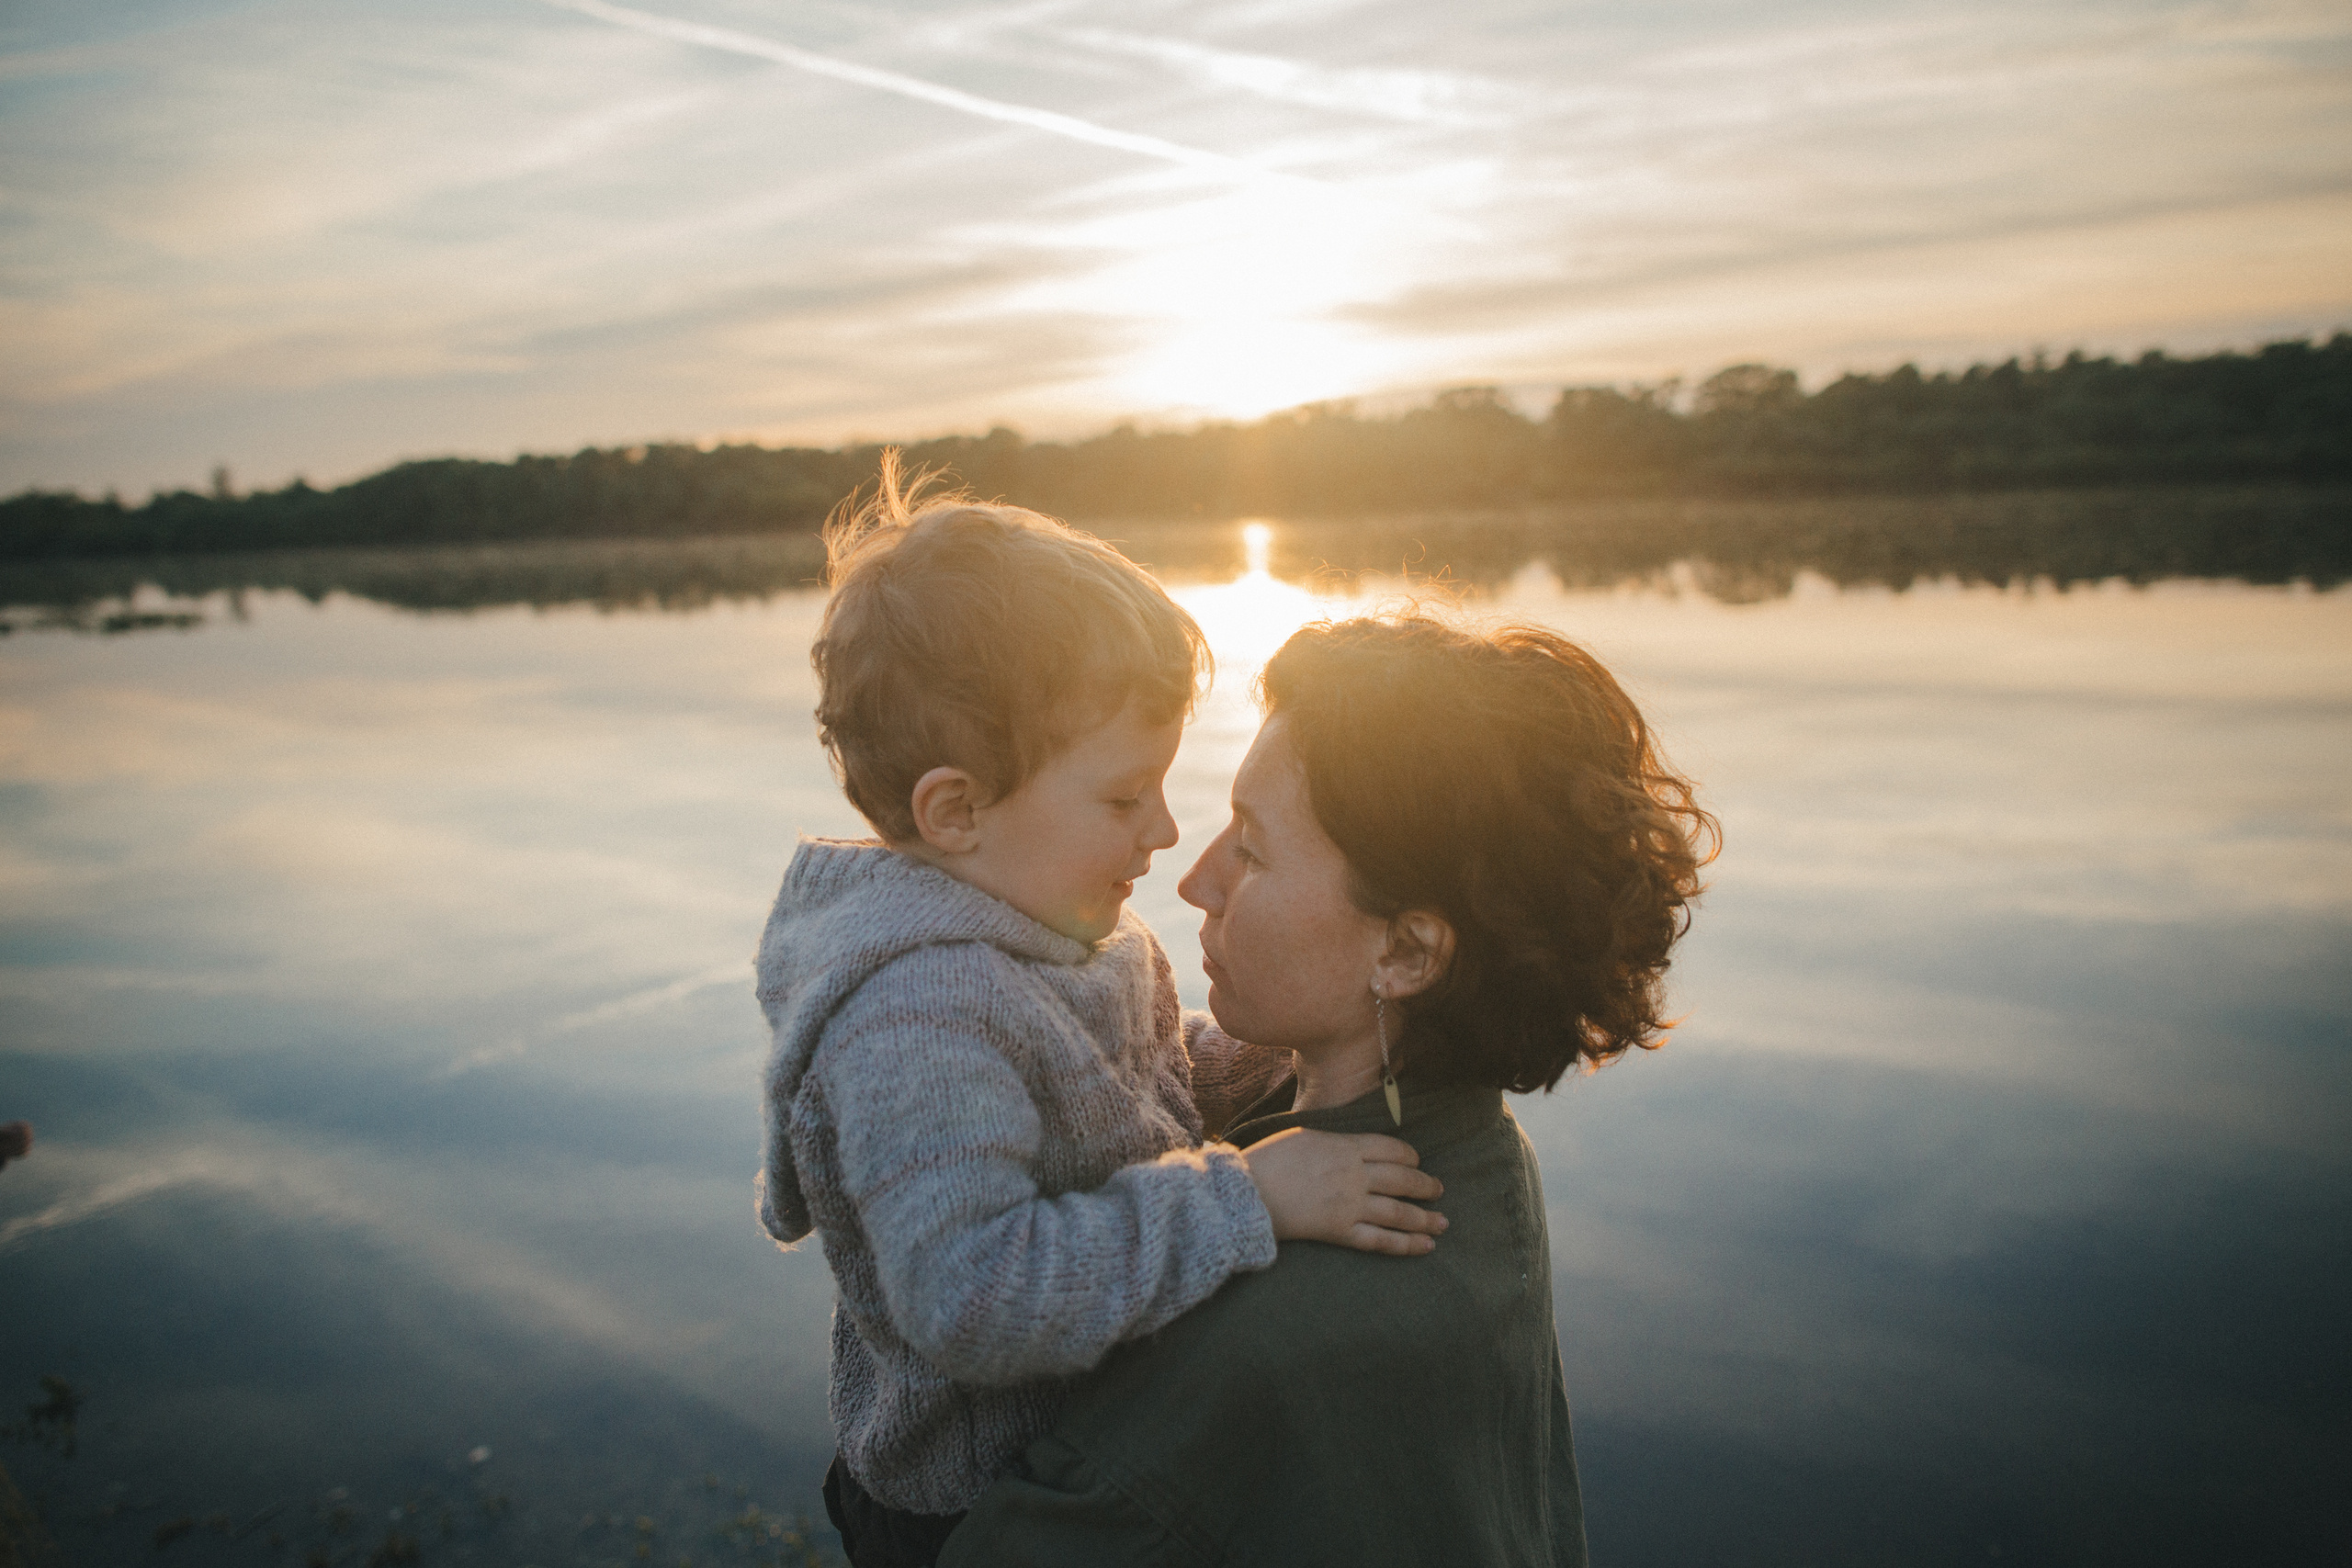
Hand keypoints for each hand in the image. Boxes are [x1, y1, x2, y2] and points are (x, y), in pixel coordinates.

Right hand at [1240, 1128, 1446, 1255]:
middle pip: (1403, 1180)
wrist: (1248, 1190)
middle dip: (1426, 1186)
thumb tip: (1353, 1146)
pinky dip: (1405, 1244)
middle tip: (1439, 1191)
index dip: (1410, 1157)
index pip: (1392, 1149)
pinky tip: (1425, 1246)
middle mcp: (1356, 1175)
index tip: (1418, 1162)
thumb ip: (1335, 1141)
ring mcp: (1351, 1205)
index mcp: (1347, 1147)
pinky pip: (1380, 1240)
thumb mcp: (1306, 1136)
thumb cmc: (1270, 1159)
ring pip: (1398, 1212)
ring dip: (1425, 1218)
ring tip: (1443, 1223)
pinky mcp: (1340, 1231)